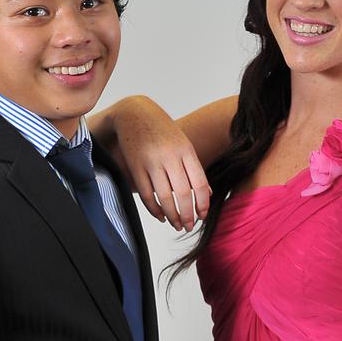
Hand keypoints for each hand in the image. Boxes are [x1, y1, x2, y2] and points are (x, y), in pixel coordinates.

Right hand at [111, 98, 211, 230]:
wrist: (133, 113)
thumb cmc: (161, 130)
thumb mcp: (183, 143)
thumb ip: (194, 168)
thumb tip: (208, 194)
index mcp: (185, 150)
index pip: (199, 183)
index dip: (202, 204)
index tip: (202, 216)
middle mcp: (169, 156)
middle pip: (183, 194)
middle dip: (188, 215)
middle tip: (189, 227)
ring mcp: (151, 162)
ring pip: (165, 197)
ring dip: (172, 216)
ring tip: (176, 225)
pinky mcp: (135, 167)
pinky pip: (147, 195)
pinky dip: (154, 209)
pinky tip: (161, 216)